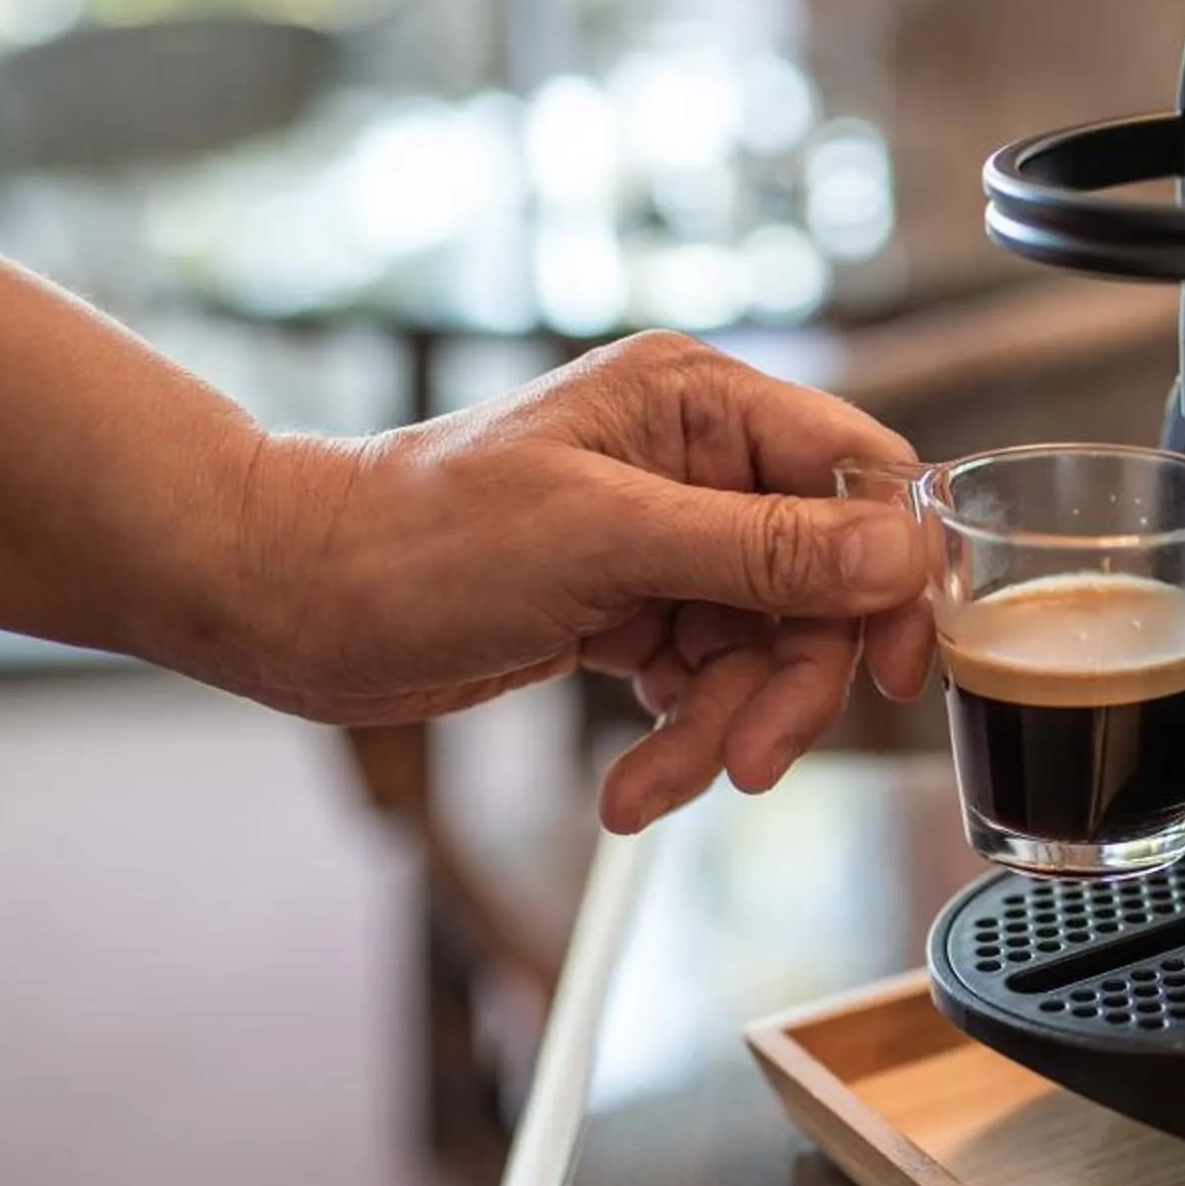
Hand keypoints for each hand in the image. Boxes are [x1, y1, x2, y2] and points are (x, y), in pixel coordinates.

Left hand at [224, 331, 934, 832]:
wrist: (288, 599)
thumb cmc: (413, 537)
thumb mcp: (602, 540)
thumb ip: (760, 548)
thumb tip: (896, 552)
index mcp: (697, 401)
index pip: (854, 474)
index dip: (890, 572)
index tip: (896, 663)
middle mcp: (694, 462)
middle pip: (819, 585)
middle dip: (787, 683)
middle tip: (750, 757)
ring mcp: (664, 540)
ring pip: (763, 649)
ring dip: (722, 727)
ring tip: (659, 784)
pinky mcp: (631, 608)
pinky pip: (704, 681)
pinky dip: (680, 738)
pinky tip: (635, 783)